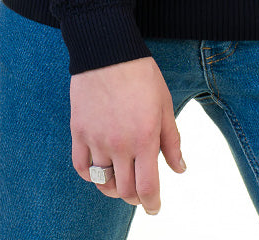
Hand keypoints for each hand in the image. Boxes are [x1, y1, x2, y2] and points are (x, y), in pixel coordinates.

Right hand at [70, 57, 185, 214]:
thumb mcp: (164, 104)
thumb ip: (172, 140)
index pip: (147, 187)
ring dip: (113, 188)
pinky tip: (99, 169)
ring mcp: (96, 139)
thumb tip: (180, 169)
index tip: (154, 207)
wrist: (108, 50)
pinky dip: (90, 175)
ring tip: (121, 183)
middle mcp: (119, 144)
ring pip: (102, 182)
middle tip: (141, 194)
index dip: (152, 203)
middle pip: (125, 190)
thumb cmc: (141, 74)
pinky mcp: (78, 131)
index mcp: (145, 138)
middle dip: (135, 198)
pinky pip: (81, 167)